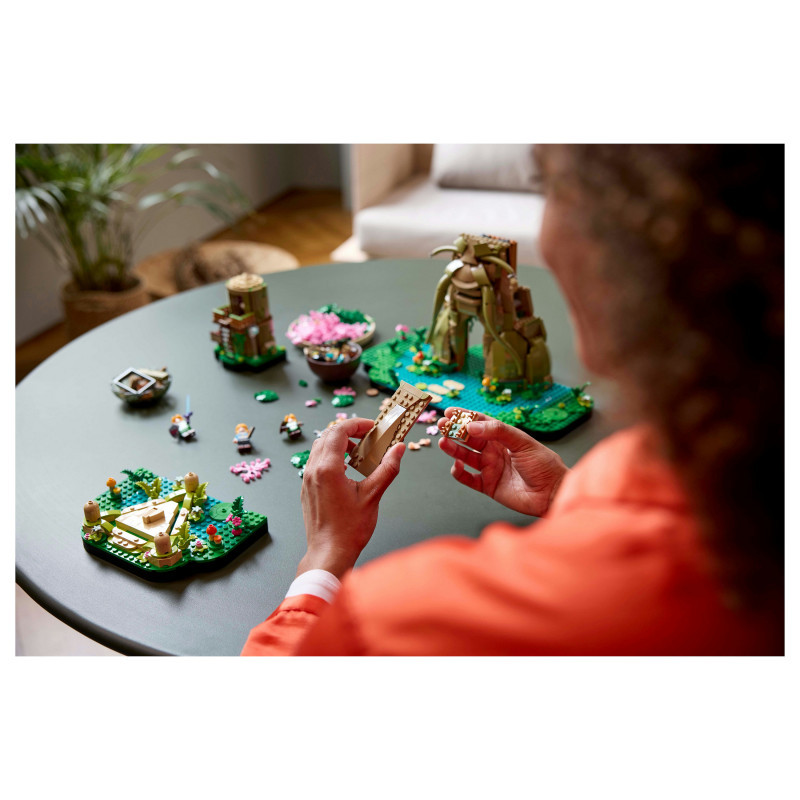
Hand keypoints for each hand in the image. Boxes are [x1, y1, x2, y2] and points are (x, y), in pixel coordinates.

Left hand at [298, 417, 404, 578]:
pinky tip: (348, 470)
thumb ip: (387, 469)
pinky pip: (316, 462)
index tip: (372, 428)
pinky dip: (332, 456)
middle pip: (327, 435)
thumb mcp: (373, 496)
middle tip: (368, 437)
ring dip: (339, 443)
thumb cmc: (349, 529)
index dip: (356, 424)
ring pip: (320, 447)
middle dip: (349, 431)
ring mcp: (307, 479)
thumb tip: (398, 449)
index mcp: (328, 468)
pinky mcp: (306, 488)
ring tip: (359, 453)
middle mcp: (313, 470)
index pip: (339, 431)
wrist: (329, 553)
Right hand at [437, 408, 568, 516]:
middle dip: (454, 431)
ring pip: (465, 456)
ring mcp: (491, 468)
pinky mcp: (488, 486)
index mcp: (504, 438)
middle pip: (469, 439)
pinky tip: (457, 466)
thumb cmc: (544, 465)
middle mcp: (495, 451)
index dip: (465, 417)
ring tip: (443, 442)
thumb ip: (497, 431)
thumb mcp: (523, 442)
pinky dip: (459, 473)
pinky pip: (468, 479)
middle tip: (442, 425)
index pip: (481, 423)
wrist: (552, 493)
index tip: (450, 412)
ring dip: (453, 449)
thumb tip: (472, 425)